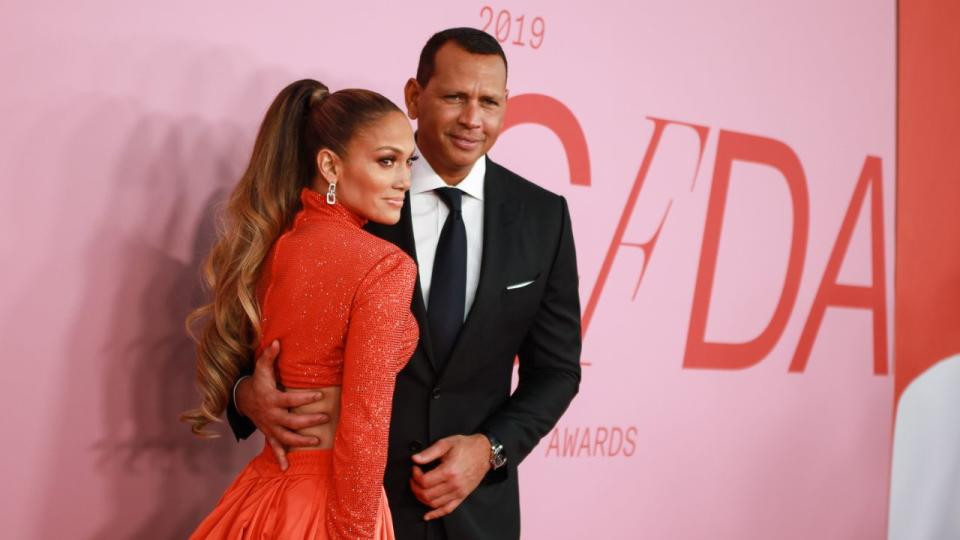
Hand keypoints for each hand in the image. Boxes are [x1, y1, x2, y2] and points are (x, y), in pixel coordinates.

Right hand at [235, 340, 328, 469]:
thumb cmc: (258, 381)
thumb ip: (269, 356)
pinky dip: (279, 458)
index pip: (290, 400)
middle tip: (325, 418)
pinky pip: (274, 447)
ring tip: (317, 442)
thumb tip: (277, 341)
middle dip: (308, 421)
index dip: (305, 398)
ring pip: (286, 436)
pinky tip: (286, 468)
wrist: (243, 399)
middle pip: (291, 421)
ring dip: (300, 441)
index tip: (320, 396)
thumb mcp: (261, 368)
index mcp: (272, 399)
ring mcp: (269, 427)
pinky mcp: (269, 434)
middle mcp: (271, 415)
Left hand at [409, 434, 490, 520]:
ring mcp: (458, 492)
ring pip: (434, 503)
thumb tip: (415, 459)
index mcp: (449, 471)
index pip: (424, 482)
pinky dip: (435, 514)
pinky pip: (447, 510)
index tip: (415, 468)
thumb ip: (429, 452)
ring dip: (422, 498)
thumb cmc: (466, 447)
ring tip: (419, 488)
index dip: (415, 476)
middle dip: (415, 488)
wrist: (484, 452)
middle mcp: (454, 484)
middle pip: (427, 495)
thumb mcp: (446, 443)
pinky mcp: (462, 496)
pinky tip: (427, 515)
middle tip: (414, 479)